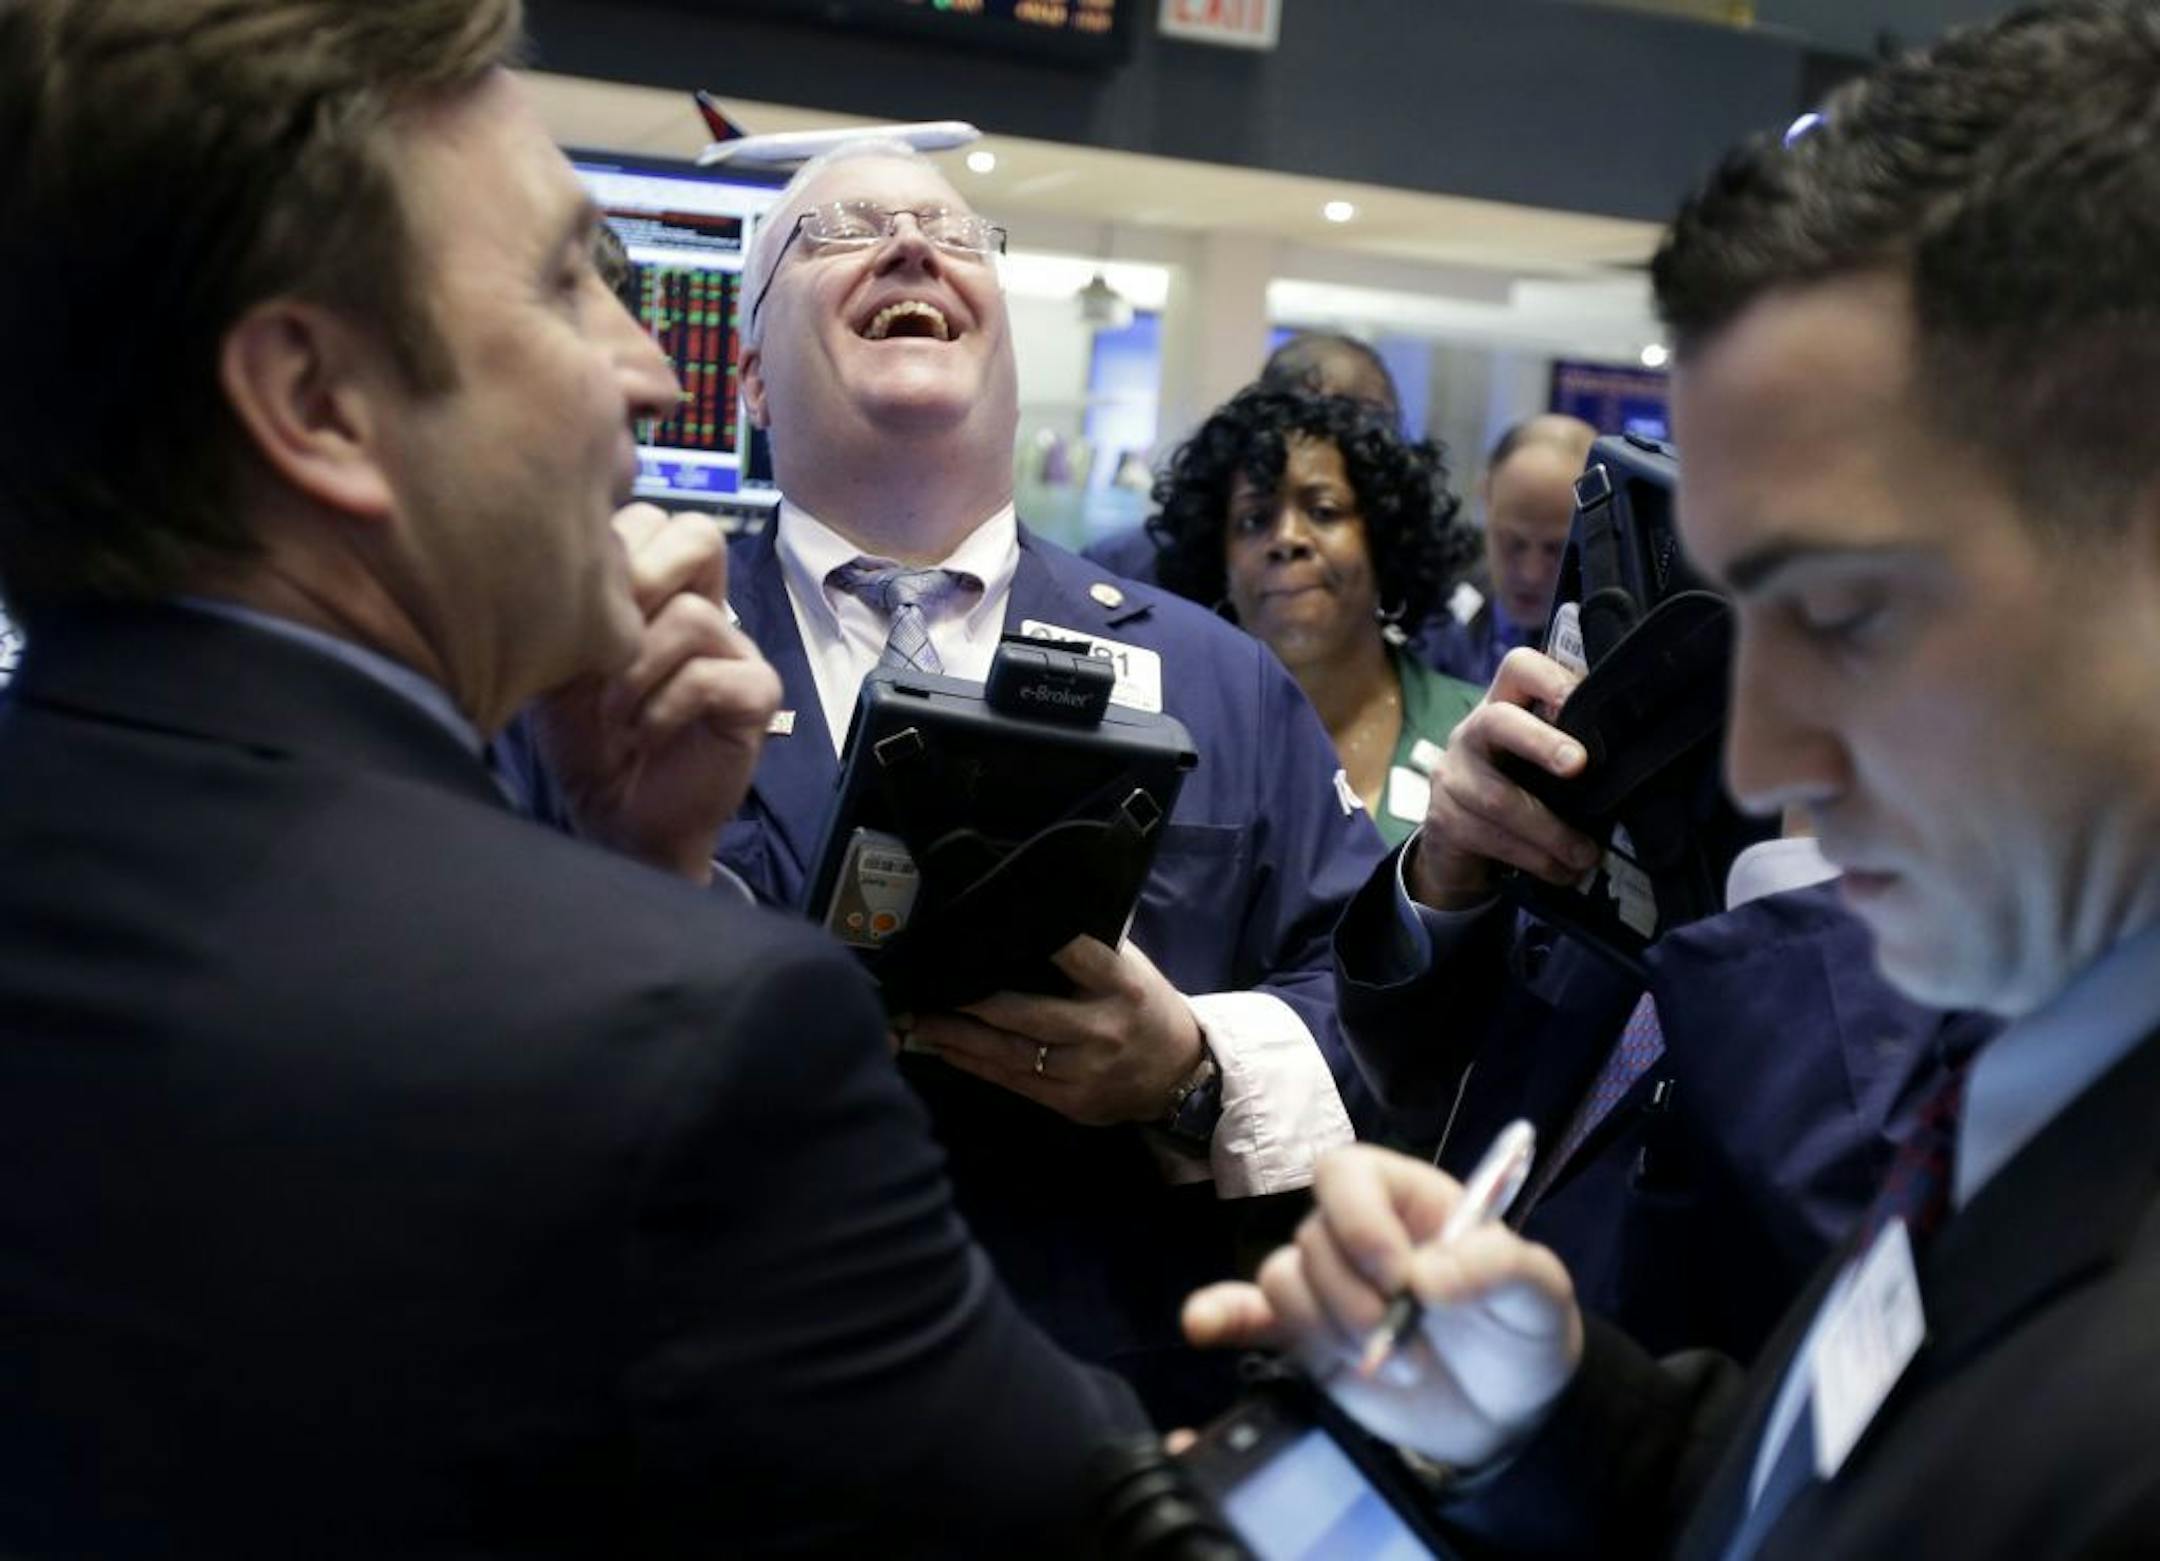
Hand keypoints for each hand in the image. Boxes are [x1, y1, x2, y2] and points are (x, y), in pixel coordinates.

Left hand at [530, 505, 780, 883]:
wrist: (617, 816)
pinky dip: (666, 706)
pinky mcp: (756, 696)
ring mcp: (737, 651)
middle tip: (605, 642)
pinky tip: (645, 732)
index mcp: (661, 590)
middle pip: (699, 537)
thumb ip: (573, 606)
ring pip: (695, 615)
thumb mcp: (562, 661)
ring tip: (617, 712)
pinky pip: (713, 676)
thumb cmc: (588, 739)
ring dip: (638, 669)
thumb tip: (574, 560)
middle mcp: (706, 608)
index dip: (614, 551)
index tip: (577, 612)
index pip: (654, 519)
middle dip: (639, 584)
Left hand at [912, 937, 1203, 1127]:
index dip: (1040, 941)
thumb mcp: (1131, 970)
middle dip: (975, 1003)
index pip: (1077, 955)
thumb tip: (1028, 925)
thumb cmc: (1144, 1007)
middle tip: (932, 986)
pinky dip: (976, 1065)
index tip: (990, 926)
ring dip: (960, 1038)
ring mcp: (1085, 1071)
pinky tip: (946, 1049)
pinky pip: (1014, 1082)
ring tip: (921, 1021)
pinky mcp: (1072, 1102)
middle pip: (1028, 1015)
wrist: (1178, 1074)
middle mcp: (1102, 1030)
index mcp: (1121, 986)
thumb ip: (1088, 952)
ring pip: (1011, 1054)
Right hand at [1181, 1145, 1581, 1469]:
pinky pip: (1247, 1313)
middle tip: (1412, 1350)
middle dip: (1354, 1301)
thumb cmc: (1522, 1333)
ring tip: (1390, 1367)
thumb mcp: (1539, 1294)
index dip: (1358, 1218)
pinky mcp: (1304, 1337)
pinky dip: (1221, 1314)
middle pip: (1312, 1237)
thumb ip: (1498, 1267)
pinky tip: (1203, 1325)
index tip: (1398, 1276)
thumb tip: (1426, 1276)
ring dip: (1328, 1331)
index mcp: (1405, 1199)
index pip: (1347, 1173)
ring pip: (1283, 1280)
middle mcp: (1357, 1232)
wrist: (1508, 1415)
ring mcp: (1327, 1286)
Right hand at [1410, 647, 1599, 910]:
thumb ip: (1571, 748)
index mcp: (1502, 706)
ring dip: (1551, 831)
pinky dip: (1537, 860)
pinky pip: (1493, 839)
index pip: (1518, 668)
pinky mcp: (1444, 819)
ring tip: (1587, 855)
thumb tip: (1639, 758)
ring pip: (1500, 798)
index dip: (1550, 678)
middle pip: (1497, 722)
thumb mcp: (1539, 762)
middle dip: (1540, 742)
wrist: (1457, 844)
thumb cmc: (1518, 790)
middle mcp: (1471, 733)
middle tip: (1578, 765)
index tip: (1583, 699)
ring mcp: (1453, 776)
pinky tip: (1563, 871)